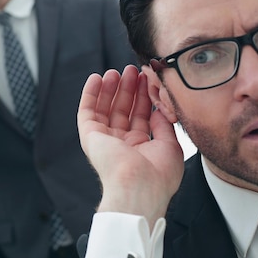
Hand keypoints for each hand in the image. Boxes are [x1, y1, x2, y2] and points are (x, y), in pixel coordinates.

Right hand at [77, 65, 183, 228]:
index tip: (147, 78)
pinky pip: (87, 111)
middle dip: (128, 89)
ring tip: (116, 71)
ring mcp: (104, 139)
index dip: (144, 96)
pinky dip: (90, 94)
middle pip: (123, 109)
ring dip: (110, 88)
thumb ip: (163, 125)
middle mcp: (121, 142)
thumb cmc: (158, 175)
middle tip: (132, 70)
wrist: (139, 187)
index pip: (140, 116)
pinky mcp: (90, 135)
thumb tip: (159, 108)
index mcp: (139, 147)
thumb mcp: (170, 146)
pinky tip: (96, 78)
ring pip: (105, 108)